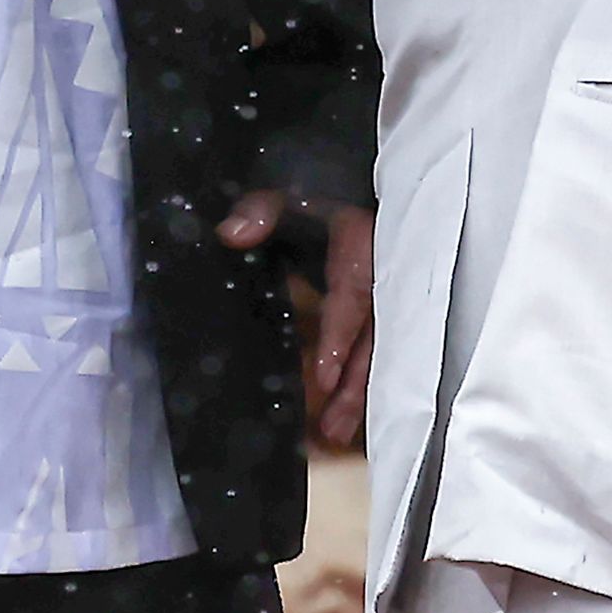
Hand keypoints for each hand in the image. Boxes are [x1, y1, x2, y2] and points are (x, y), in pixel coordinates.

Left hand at [222, 188, 374, 447]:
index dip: (341, 335)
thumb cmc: (313, 183)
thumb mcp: (287, 190)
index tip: (324, 376)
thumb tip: (232, 234)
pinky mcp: (370, 304)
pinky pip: (371, 344)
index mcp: (363, 243)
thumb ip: (262, 209)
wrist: (338, 178)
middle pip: (375, 334)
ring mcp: (378, 291)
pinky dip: (358, 379)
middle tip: (334, 427)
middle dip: (356, 383)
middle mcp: (379, 272)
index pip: (355, 294)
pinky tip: (342, 414)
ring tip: (336, 434)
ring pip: (377, 346)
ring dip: (359, 390)